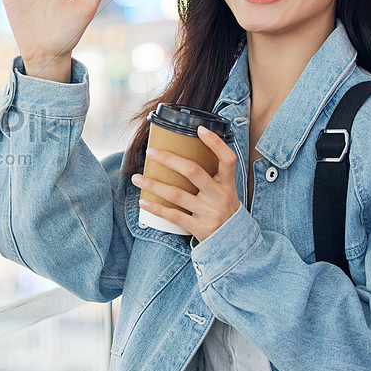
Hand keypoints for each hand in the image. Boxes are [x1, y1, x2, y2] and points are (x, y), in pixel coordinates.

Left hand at [131, 126, 240, 243]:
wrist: (233, 242)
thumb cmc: (223, 209)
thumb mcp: (225, 191)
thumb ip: (211, 175)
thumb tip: (183, 152)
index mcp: (228, 183)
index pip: (227, 159)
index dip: (215, 143)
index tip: (199, 129)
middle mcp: (220, 196)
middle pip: (193, 171)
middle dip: (169, 159)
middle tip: (150, 152)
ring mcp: (210, 212)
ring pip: (177, 194)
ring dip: (153, 185)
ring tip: (136, 178)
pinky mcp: (200, 228)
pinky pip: (174, 216)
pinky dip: (157, 208)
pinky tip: (143, 202)